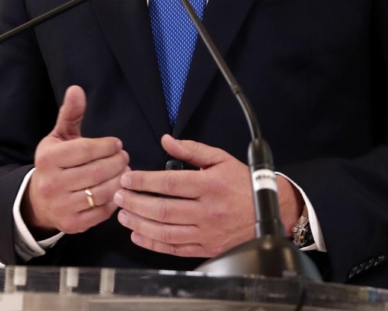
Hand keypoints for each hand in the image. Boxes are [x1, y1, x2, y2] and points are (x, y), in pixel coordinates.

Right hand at [23, 86, 129, 236]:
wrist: (38, 201)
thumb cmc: (54, 164)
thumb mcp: (59, 137)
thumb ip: (70, 114)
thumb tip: (77, 89)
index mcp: (48, 159)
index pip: (86, 150)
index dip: (107, 146)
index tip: (117, 144)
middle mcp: (52, 184)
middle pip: (98, 171)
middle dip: (118, 163)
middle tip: (125, 158)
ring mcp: (62, 206)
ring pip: (103, 192)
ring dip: (120, 181)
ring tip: (124, 172)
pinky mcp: (73, 224)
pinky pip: (102, 212)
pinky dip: (115, 200)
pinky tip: (118, 190)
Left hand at [114, 134, 302, 256]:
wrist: (269, 212)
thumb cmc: (242, 183)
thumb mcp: (221, 159)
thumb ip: (192, 150)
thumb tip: (166, 140)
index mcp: (209, 185)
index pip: (169, 184)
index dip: (144, 182)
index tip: (127, 179)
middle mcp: (206, 211)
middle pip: (162, 209)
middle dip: (135, 203)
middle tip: (117, 196)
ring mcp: (206, 233)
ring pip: (165, 231)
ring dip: (139, 224)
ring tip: (122, 215)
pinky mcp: (206, 249)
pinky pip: (174, 249)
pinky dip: (153, 244)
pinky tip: (138, 236)